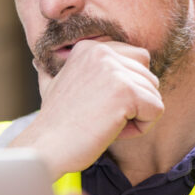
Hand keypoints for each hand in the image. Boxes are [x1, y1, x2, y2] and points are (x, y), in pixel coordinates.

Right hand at [11, 40, 163, 179]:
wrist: (46, 147)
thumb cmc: (52, 124)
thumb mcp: (52, 85)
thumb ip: (61, 71)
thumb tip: (38, 61)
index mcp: (89, 47)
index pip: (138, 59)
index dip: (123, 89)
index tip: (94, 103)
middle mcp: (102, 52)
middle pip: (148, 77)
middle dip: (132, 103)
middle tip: (98, 116)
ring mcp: (114, 71)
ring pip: (154, 95)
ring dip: (134, 116)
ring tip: (102, 123)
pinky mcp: (126, 92)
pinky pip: (156, 110)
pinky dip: (140, 128)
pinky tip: (111, 130)